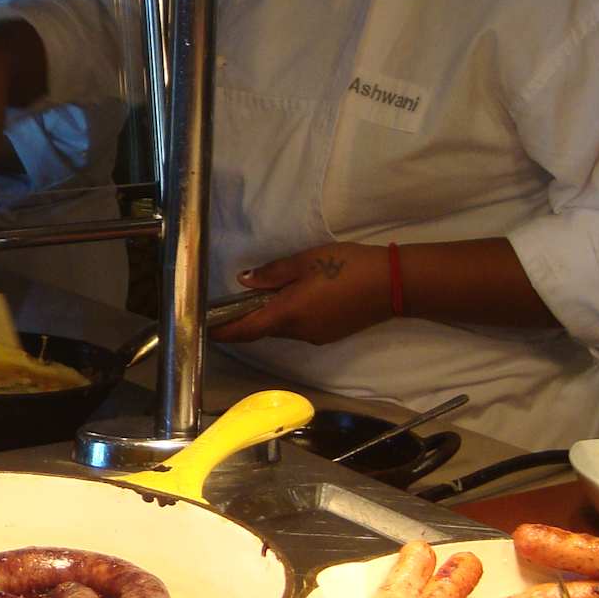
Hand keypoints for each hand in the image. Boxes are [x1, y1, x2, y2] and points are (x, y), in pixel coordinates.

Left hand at [211, 243, 392, 347]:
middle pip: (263, 330)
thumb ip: (273, 273)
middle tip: (232, 302)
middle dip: (246, 319)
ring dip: (270, 316)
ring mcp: (315, 336)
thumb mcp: (306, 261)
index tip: (206, 328)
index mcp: (288, 315)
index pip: (246, 330)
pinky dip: (289, 317)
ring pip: (283, 329)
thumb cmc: (346, 267)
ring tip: (266, 294)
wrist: (392, 284)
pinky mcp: (330, 334)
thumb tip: (244, 281)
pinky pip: (300, 328)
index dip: (224, 331)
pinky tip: (296, 298)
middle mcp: (298, 333)